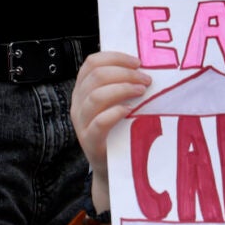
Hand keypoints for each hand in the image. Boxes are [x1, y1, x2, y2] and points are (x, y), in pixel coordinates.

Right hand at [71, 51, 150, 210]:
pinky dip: (116, 112)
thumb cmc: (119, 129)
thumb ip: (120, 85)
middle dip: (125, 73)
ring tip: (142, 91)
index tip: (138, 62)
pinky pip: (99, 121)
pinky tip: (130, 110)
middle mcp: (78, 103)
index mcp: (83, 89)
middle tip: (146, 79)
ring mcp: (81, 122)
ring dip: (123, 88)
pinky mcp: (89, 141)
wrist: (113, 167)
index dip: (115, 58)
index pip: (92, 63)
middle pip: (96, 76)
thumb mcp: (115, 102)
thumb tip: (143, 65)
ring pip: (96, 95)